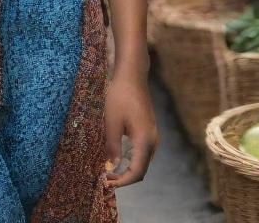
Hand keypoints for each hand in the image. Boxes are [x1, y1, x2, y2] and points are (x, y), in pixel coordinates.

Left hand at [103, 72, 157, 188]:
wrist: (132, 76)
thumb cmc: (120, 96)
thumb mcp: (111, 121)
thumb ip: (112, 146)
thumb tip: (112, 167)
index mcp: (145, 140)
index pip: (137, 172)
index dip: (122, 181)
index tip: (107, 183)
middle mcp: (153, 141)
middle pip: (141, 169)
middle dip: (124, 177)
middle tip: (106, 179)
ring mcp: (153, 135)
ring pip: (142, 161)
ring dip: (128, 169)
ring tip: (110, 170)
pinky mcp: (149, 130)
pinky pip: (142, 152)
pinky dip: (131, 160)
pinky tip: (118, 157)